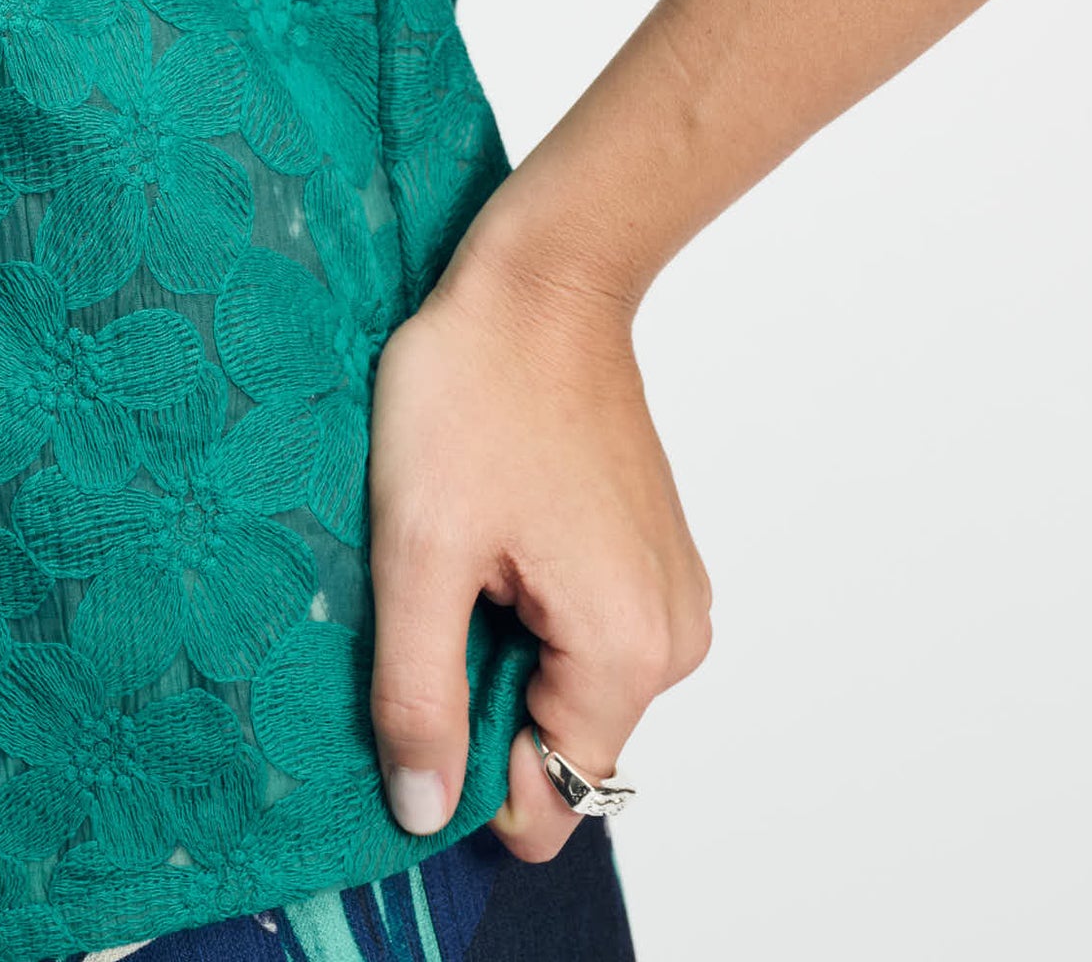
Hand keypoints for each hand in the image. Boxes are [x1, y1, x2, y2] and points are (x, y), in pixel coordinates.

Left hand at [365, 219, 713, 862]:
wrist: (545, 277)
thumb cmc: (477, 391)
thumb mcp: (418, 549)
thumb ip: (419, 697)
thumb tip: (424, 815)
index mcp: (627, 651)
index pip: (549, 804)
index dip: (467, 770)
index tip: (425, 678)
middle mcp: (673, 638)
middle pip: (558, 744)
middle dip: (482, 691)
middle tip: (441, 589)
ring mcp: (672, 592)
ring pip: (566, 686)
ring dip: (502, 642)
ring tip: (470, 547)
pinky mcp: (655, 555)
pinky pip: (585, 632)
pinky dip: (531, 604)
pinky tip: (499, 526)